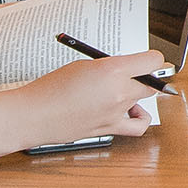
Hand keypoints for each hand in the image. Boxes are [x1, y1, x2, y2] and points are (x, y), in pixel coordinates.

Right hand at [20, 55, 164, 144]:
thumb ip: (109, 66)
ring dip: (135, 94)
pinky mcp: (111, 128)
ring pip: (142, 100)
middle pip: (150, 82)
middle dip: (143, 76)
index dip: (153, 58)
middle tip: (131, 73)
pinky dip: (139, 117)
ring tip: (119, 89)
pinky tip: (130, 111)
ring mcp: (117, 113)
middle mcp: (119, 92)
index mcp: (112, 71)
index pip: (153, 61)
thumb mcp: (83, 65)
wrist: (34, 115)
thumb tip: (127, 68)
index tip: (149, 59)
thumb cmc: (50, 88)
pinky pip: (138, 125)